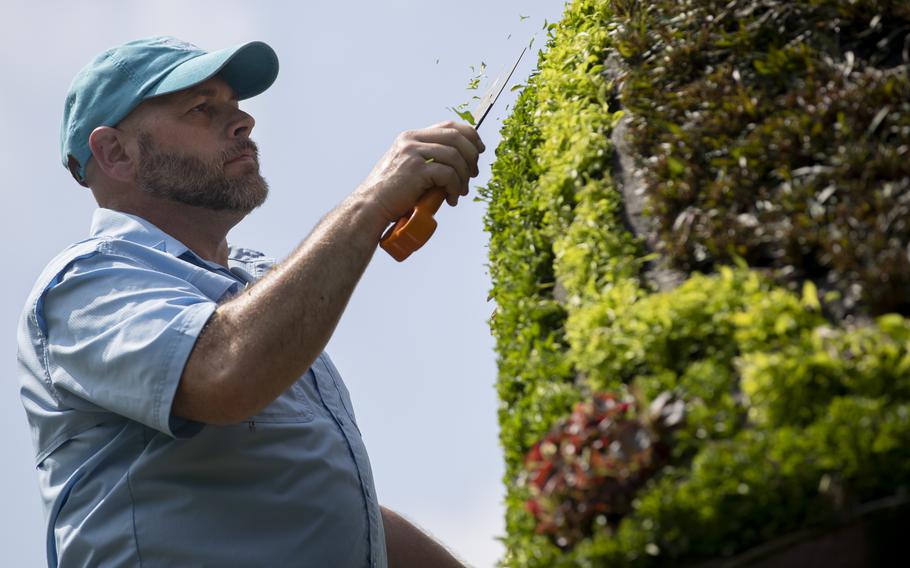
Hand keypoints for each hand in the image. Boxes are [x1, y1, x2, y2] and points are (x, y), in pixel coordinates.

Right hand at [355, 121, 484, 222]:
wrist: (370, 208)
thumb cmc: (391, 195)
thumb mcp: (409, 170)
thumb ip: (428, 161)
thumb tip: (462, 164)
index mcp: (411, 137)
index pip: (449, 126)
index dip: (470, 135)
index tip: (479, 150)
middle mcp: (412, 141)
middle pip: (456, 137)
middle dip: (471, 156)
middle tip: (473, 174)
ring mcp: (413, 153)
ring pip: (455, 157)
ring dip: (463, 177)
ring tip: (460, 192)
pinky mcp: (416, 170)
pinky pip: (448, 174)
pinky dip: (455, 188)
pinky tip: (451, 199)